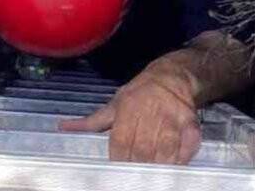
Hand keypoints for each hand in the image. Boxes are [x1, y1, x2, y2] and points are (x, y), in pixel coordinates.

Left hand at [58, 61, 203, 163]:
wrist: (173, 76)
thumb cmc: (139, 94)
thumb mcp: (114, 104)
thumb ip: (92, 122)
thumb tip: (63, 128)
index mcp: (129, 107)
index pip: (121, 141)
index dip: (119, 159)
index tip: (117, 171)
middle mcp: (151, 111)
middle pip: (143, 149)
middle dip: (138, 166)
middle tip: (134, 179)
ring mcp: (173, 117)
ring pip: (165, 150)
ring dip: (158, 166)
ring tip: (152, 177)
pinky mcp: (191, 123)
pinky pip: (187, 147)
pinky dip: (181, 160)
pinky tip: (172, 166)